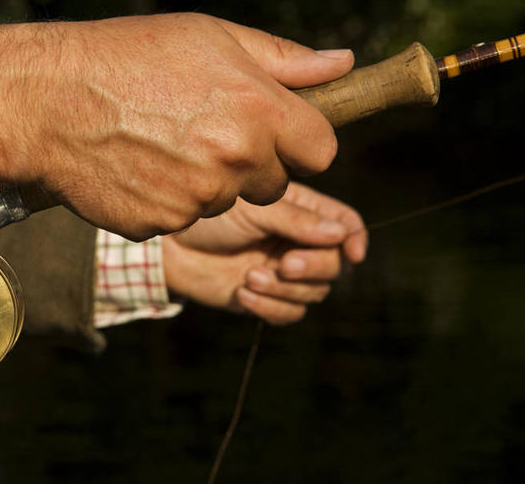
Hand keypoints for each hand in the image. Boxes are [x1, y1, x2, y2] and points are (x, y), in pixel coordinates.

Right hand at [0, 13, 353, 239]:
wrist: (48, 102)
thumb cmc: (129, 56)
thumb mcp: (211, 37)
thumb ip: (284, 58)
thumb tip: (343, 64)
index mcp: (260, 111)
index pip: (322, 151)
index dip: (301, 142)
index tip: (277, 133)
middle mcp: (236, 161)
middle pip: (274, 183)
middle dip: (252, 163)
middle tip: (205, 131)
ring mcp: (198, 200)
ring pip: (226, 201)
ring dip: (208, 182)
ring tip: (162, 143)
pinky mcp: (163, 226)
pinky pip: (184, 219)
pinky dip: (169, 200)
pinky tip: (140, 167)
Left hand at [162, 183, 366, 324]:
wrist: (169, 247)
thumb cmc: (210, 217)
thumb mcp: (253, 210)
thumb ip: (297, 221)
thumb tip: (341, 235)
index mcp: (301, 211)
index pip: (345, 225)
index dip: (355, 239)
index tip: (353, 255)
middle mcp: (298, 242)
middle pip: (335, 265)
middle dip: (313, 268)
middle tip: (283, 264)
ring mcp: (283, 272)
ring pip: (314, 294)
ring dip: (285, 290)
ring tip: (249, 277)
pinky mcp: (265, 298)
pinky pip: (289, 314)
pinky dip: (270, 308)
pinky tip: (243, 293)